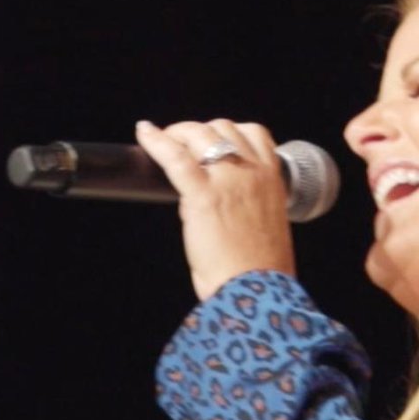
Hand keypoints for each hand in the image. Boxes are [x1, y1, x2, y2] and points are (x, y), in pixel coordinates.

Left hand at [135, 119, 295, 299]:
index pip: (255, 133)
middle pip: (223, 128)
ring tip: (164, 140)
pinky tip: (145, 133)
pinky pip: (176, 157)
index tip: (213, 141)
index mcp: (273, 179)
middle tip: (182, 143)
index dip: (230, 131)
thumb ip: (246, 202)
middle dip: (199, 131)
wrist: (257, 291)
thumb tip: (210, 196)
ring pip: (199, 135)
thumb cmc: (261, 269)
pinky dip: (156, 141)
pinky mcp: (203, 195)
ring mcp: (228, 180)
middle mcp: (253, 172)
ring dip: (179, 133)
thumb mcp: (265, 224)